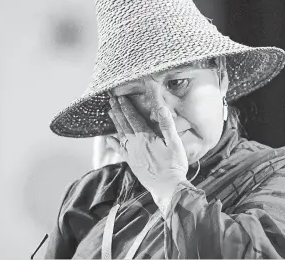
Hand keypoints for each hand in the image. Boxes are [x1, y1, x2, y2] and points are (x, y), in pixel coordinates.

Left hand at [106, 96, 188, 212]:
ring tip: (110, 113)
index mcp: (146, 137)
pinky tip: (109, 138)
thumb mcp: (174, 143)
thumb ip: (166, 125)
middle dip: (118, 111)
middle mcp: (135, 144)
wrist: (168, 188)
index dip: (126, 107)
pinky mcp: (132, 163)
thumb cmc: (174, 165)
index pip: (133, 118)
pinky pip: (120, 150)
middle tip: (111, 101)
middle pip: (124, 124)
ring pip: (121, 134)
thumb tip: (161, 108)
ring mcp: (132, 154)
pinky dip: (114, 143)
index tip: (120, 97)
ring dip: (115, 123)